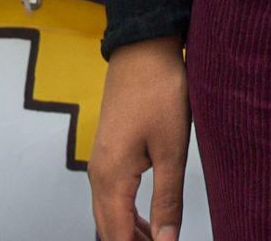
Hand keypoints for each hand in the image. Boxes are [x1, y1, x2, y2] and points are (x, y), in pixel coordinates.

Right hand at [87, 35, 188, 240]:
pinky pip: (110, 195)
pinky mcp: (108, 150)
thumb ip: (168, 199)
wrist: (143, 48)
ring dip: (129, 233)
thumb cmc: (159, 91)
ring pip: (108, 213)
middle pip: (108, 229)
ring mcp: (100, 161)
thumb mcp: (172, 149)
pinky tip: (146, 219)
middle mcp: (99, 174)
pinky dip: (125, 214)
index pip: (117, 235)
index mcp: (112, 178)